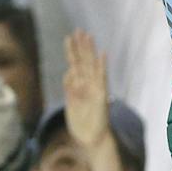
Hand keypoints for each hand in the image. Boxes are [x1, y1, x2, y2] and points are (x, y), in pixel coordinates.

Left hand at [62, 30, 109, 151]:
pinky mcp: (101, 95)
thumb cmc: (82, 125)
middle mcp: (88, 85)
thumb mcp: (71, 104)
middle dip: (80, 46)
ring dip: (90, 51)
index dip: (72, 52)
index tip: (68, 38)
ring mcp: (95, 89)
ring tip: (88, 36)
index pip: (75, 65)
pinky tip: (102, 54)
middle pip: (84, 61)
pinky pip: (102, 79)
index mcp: (79, 87)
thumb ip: (70, 89)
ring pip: (92, 66)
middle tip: (78, 30)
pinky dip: (102, 67)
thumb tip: (68, 73)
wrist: (91, 140)